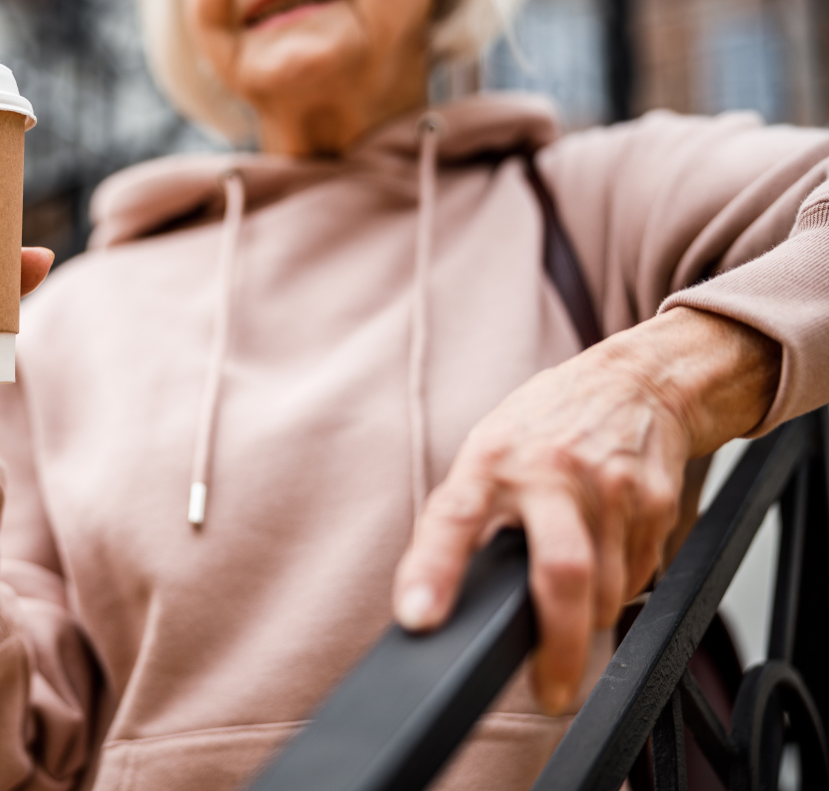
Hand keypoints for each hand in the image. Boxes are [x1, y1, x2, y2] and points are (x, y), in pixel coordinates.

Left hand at [393, 308, 779, 712]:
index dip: (433, 572)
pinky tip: (607, 562)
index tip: (419, 619)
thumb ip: (469, 514)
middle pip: (560, 573)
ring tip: (573, 616)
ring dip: (588, 622)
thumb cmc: (546, 425)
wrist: (636, 382)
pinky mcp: (654, 502)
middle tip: (550, 692)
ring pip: (604, 591)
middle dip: (559, 647)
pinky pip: (637, 577)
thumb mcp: (488, 451)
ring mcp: (607, 487)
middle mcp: (547, 471)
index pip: (452, 519)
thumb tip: (436, 595)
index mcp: (489, 460)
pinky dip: (617, 591)